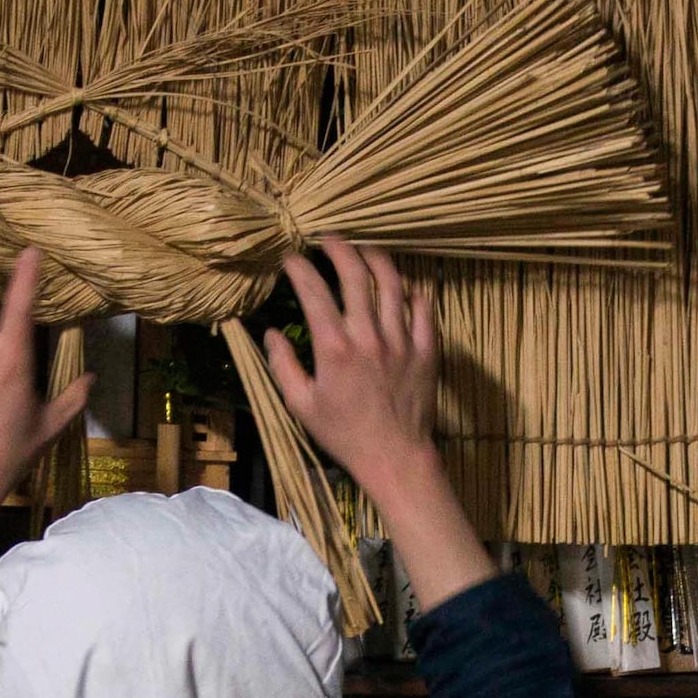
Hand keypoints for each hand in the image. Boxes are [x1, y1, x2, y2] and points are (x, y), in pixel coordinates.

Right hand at [257, 244, 443, 492]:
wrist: (395, 458)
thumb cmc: (344, 435)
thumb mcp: (301, 406)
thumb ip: (283, 366)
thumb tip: (271, 334)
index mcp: (334, 349)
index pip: (314, 292)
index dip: (300, 268)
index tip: (291, 258)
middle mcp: (369, 336)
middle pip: (355, 275)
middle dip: (339, 248)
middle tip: (328, 239)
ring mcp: (402, 340)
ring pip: (392, 283)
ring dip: (376, 258)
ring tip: (364, 249)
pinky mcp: (426, 349)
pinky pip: (423, 308)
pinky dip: (412, 291)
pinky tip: (402, 286)